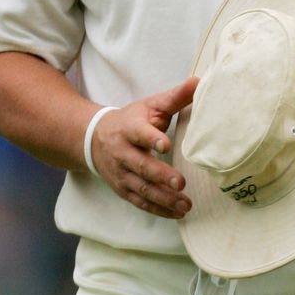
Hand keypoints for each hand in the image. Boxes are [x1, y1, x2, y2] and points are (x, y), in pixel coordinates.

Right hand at [90, 76, 198, 218]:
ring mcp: (121, 174)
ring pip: (142, 188)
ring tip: (185, 203)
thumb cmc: (131, 120)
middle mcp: (122, 152)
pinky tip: (177, 213)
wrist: (95, 139)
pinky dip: (158, 209)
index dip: (152, 138)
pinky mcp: (123, 189)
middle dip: (160, 175)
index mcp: (130, 128)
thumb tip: (198, 81)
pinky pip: (140, 203)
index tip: (166, 144)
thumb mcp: (150, 105)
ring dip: (163, 198)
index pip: (140, 133)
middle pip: (141, 165)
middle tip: (180, 182)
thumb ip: (175, 96)